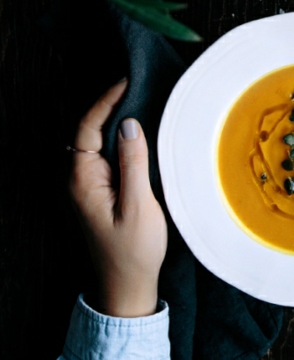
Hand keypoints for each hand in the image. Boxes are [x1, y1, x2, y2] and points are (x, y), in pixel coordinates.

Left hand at [69, 79, 166, 317]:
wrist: (127, 284)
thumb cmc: (133, 250)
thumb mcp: (139, 205)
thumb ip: (133, 162)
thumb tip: (129, 124)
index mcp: (83, 181)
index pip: (87, 128)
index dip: (106, 101)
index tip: (127, 82)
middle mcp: (80, 180)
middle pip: (89, 131)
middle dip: (110, 106)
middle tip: (137, 85)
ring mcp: (88, 186)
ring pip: (98, 143)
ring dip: (116, 122)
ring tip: (141, 102)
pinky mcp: (100, 192)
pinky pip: (107, 157)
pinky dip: (121, 140)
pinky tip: (140, 135)